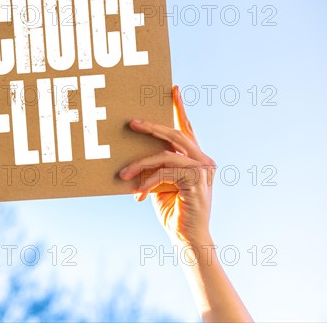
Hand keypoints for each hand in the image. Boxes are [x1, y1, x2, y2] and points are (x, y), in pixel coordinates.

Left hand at [119, 86, 215, 245]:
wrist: (187, 238)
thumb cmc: (173, 211)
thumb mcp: (160, 184)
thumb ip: (156, 167)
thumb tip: (133, 154)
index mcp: (196, 158)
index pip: (187, 129)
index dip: (180, 108)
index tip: (173, 89)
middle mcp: (203, 160)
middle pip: (175, 134)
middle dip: (152, 126)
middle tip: (132, 122)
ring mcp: (203, 170)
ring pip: (166, 154)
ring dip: (141, 163)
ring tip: (123, 173)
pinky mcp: (197, 181)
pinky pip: (165, 172)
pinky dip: (148, 182)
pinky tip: (138, 195)